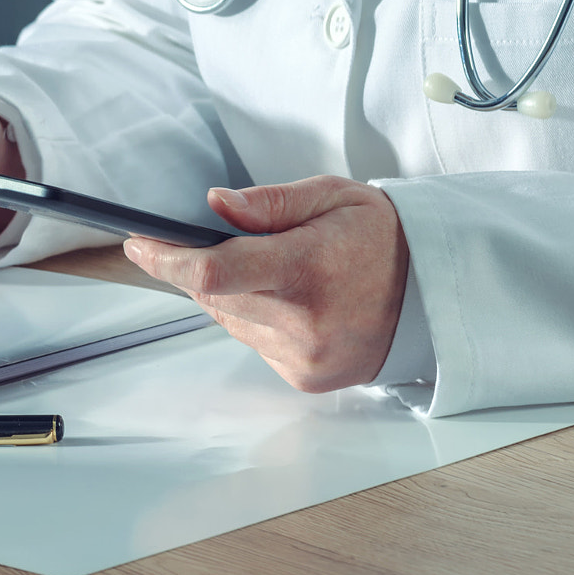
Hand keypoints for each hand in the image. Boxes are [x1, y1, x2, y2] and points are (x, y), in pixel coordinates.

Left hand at [121, 176, 409, 392]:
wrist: (436, 295)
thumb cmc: (382, 238)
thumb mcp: (331, 197)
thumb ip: (268, 203)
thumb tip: (214, 204)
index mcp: (308, 269)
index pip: (214, 270)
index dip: (165, 259)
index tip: (137, 243)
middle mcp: (303, 321)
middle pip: (212, 295)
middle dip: (197, 268)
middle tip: (205, 243)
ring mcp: (303, 356)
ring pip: (228, 319)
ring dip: (230, 294)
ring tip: (271, 271)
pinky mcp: (305, 377)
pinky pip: (253, 342)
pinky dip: (256, 318)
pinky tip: (289, 301)